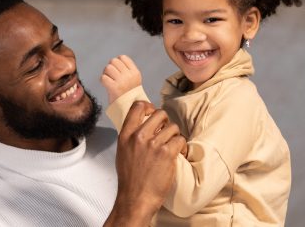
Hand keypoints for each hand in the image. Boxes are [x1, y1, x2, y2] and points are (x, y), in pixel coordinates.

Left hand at [101, 55, 141, 103]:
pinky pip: (103, 77)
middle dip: (110, 67)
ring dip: (106, 73)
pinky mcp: (114, 88)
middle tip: (111, 76)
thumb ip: (126, 70)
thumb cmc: (128, 94)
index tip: (117, 70)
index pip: (122, 57)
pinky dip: (103, 81)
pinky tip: (107, 85)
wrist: (129, 109)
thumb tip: (114, 60)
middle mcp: (129, 76)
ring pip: (108, 68)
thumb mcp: (132, 80)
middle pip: (113, 61)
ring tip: (109, 80)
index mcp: (135, 73)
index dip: (117, 62)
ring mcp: (122, 81)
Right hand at [104, 101, 185, 226]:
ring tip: (172, 147)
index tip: (153, 112)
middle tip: (166, 133)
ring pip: (173, 127)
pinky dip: (182, 147)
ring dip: (175, 136)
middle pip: (159, 114)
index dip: (148, 106)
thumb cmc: (130, 179)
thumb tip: (142, 125)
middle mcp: (139, 137)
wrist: (136, 198)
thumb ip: (131, 137)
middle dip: (166, 122)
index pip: (137, 107)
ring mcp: (153, 145)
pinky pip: (180, 140)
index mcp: (126, 135)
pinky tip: (178, 154)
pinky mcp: (167, 153)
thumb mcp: (122, 152)